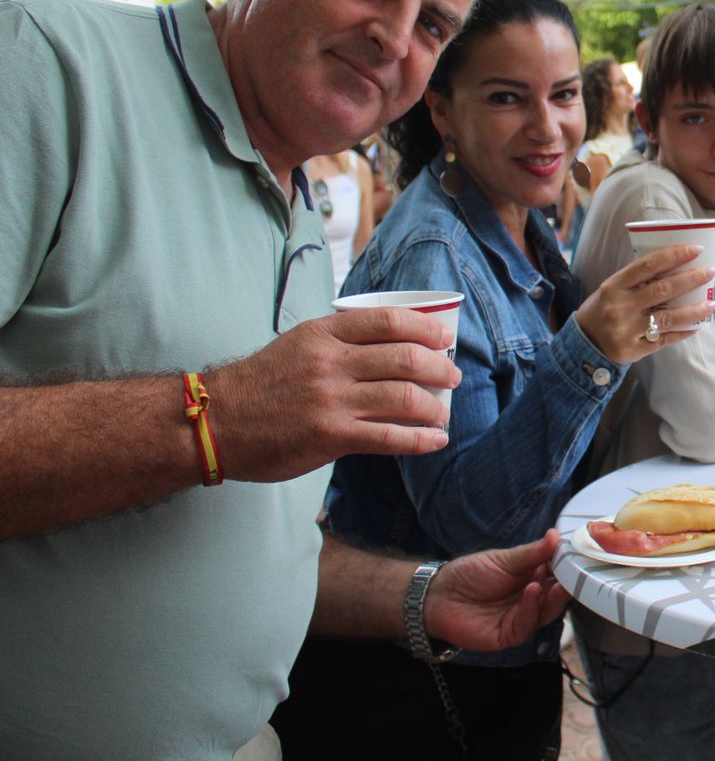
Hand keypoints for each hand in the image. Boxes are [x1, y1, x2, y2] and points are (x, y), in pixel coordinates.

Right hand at [206, 308, 459, 481]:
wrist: (215, 421)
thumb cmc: (262, 382)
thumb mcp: (299, 344)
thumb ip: (342, 342)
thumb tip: (395, 346)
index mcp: (324, 333)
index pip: (389, 321)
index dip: (426, 328)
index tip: (444, 338)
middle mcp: (331, 362)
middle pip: (405, 357)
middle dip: (439, 367)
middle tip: (452, 376)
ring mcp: (331, 399)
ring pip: (403, 397)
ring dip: (434, 405)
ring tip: (443, 410)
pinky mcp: (330, 435)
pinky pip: (389, 437)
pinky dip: (420, 439)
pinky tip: (435, 439)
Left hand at [423, 530, 569, 651]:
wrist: (438, 596)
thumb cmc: (468, 575)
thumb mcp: (503, 559)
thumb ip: (531, 553)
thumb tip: (555, 535)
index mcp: (532, 578)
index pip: (557, 574)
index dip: (568, 566)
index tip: (578, 556)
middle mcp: (530, 600)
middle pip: (556, 596)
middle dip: (566, 585)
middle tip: (573, 573)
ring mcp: (521, 618)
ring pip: (546, 613)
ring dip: (552, 598)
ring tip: (553, 583)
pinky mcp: (509, 635)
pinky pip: (527, 625)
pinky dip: (531, 608)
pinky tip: (532, 592)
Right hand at [574, 243, 714, 363]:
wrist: (582, 344)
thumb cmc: (602, 310)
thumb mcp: (611, 289)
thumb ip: (637, 280)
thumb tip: (675, 267)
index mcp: (614, 286)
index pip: (647, 265)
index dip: (673, 255)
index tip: (695, 249)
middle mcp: (620, 307)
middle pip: (663, 289)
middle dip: (691, 278)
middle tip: (711, 271)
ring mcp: (627, 330)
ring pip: (669, 318)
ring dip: (695, 310)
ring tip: (712, 303)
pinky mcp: (634, 350)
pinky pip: (666, 340)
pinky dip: (684, 332)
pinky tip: (698, 326)